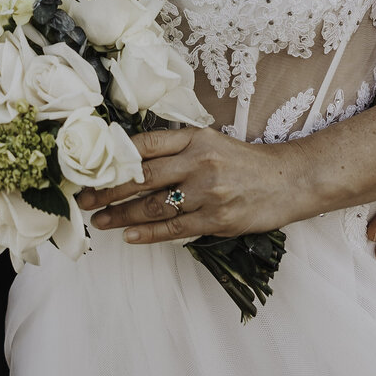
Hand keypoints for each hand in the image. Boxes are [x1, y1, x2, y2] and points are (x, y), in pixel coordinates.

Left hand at [77, 126, 315, 242]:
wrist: (290, 180)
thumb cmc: (247, 163)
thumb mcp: (214, 143)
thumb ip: (180, 147)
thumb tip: (137, 160)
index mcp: (197, 138)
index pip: (148, 143)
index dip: (117, 155)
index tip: (93, 166)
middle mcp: (200, 162)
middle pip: (143, 177)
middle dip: (109, 189)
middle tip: (84, 198)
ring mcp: (208, 193)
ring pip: (154, 206)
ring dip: (122, 215)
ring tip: (100, 221)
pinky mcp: (217, 220)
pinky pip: (175, 229)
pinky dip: (149, 234)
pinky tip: (129, 236)